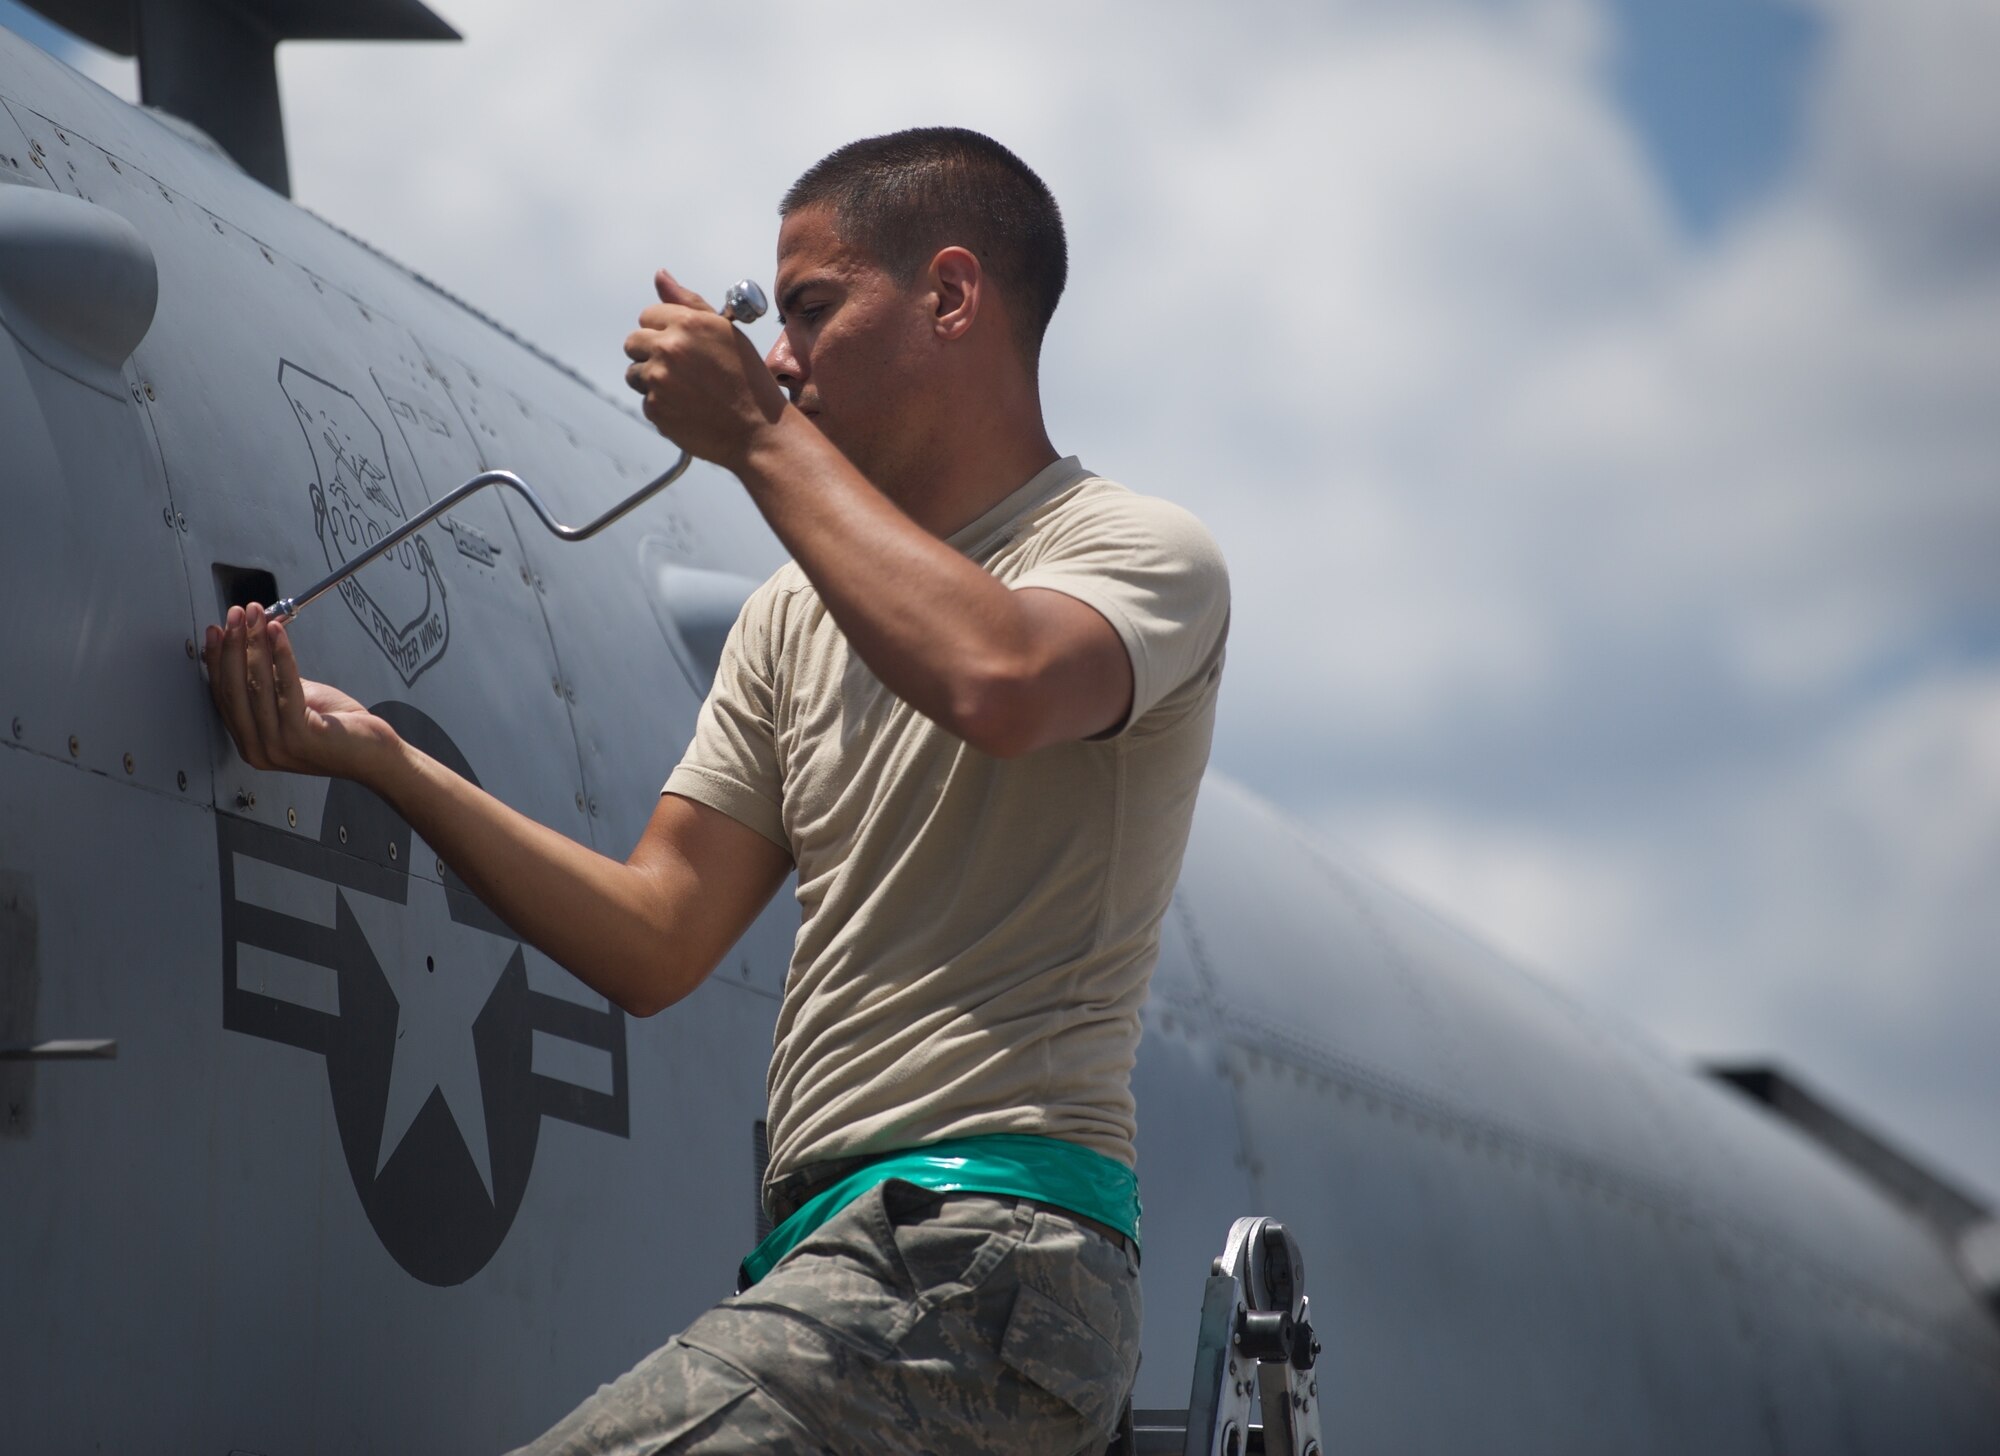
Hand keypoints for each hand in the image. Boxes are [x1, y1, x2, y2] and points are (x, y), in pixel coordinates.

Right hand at [202, 603, 400, 779]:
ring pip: (257, 685)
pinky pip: (286, 686)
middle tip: (236, 615)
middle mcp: (257, 749)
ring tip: (257, 616)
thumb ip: (270, 684)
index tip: (216, 631)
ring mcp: (277, 745)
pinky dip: (281, 655)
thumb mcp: (295, 703)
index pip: (224, 696)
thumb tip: (250, 645)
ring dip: (256, 643)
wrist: (375, 757)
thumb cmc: (339, 732)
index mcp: (250, 743)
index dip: (217, 660)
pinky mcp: (300, 737)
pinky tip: (278, 632)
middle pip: (235, 688)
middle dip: (234, 645)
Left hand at [622, 269, 786, 470]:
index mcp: (687, 323)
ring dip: (652, 381)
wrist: (758, 430)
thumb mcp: (725, 331)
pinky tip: (689, 409)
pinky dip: (663, 406)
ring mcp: (658, 380)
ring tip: (687, 391)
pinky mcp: (655, 409)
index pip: (647, 316)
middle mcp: (669, 348)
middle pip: (632, 343)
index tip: (682, 347)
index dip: (664, 330)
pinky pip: (646, 402)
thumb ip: (687, 302)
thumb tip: (660, 276)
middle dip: (650, 354)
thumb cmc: (747, 379)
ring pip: (634, 374)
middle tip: (681, 370)